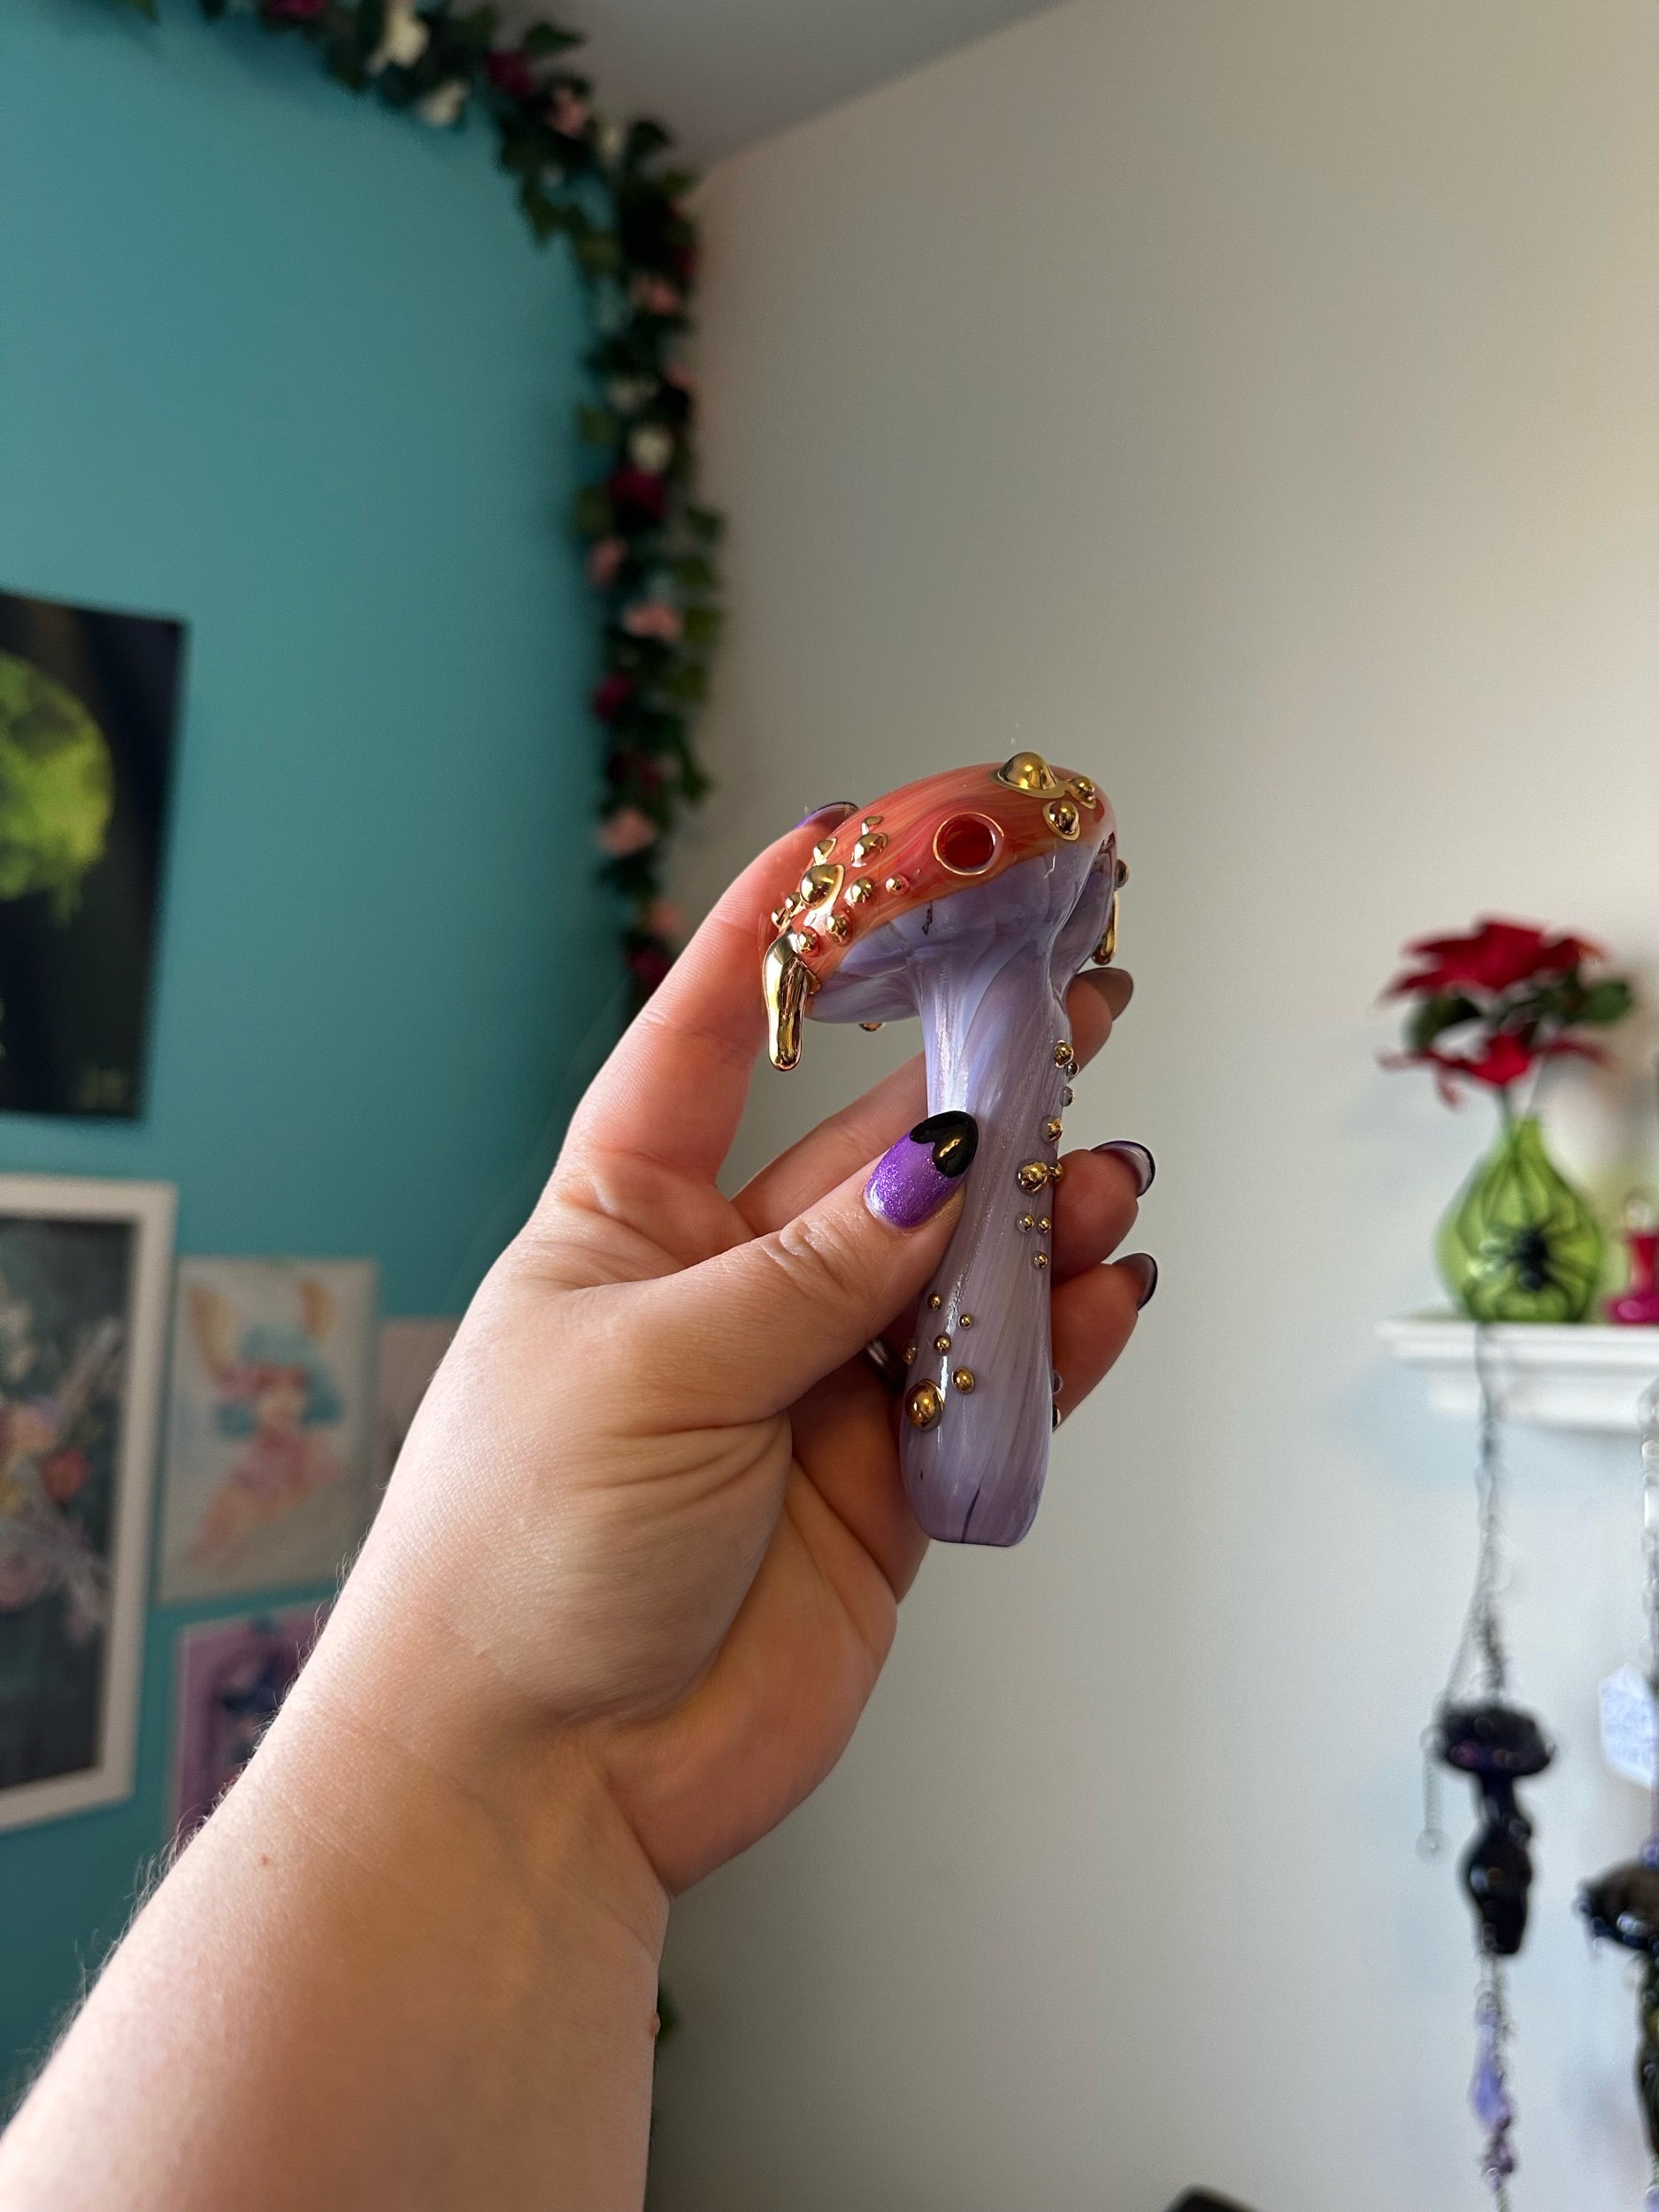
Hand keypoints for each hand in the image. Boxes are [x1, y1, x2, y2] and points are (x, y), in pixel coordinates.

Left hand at [322, 821, 1150, 1903]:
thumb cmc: (522, 1551)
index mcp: (625, 1224)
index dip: (770, 939)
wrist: (539, 1780)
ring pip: (953, 1267)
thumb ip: (815, 1270)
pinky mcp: (884, 1491)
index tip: (848, 836)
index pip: (700, 1044)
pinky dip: (1058, 1341)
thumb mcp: (656, 1369)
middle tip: (1077, 993)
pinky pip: (988, 1390)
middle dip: (971, 1074)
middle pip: (871, 1148)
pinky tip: (1111, 1286)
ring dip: (1037, 1213)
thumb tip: (944, 1166)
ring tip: (1112, 1167)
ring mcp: (812, 1387)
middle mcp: (727, 1289)